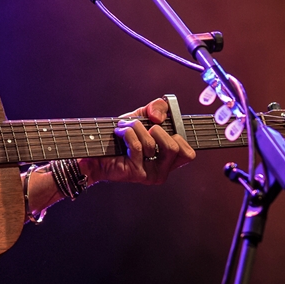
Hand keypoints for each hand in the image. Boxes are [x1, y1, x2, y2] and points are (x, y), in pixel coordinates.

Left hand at [81, 98, 195, 185]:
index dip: (178, 135)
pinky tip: (118, 133)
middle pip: (174, 147)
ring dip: (136, 128)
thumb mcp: (142, 117)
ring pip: (152, 144)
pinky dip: (126, 133)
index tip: (161, 126)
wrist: (96, 149)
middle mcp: (163, 170)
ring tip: (124, 128)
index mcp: (169, 160)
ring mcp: (151, 174)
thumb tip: (159, 118)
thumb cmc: (121, 137)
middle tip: (143, 128)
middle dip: (156, 130)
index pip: (188, 153)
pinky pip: (137, 146)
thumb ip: (157, 109)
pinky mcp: (137, 173)